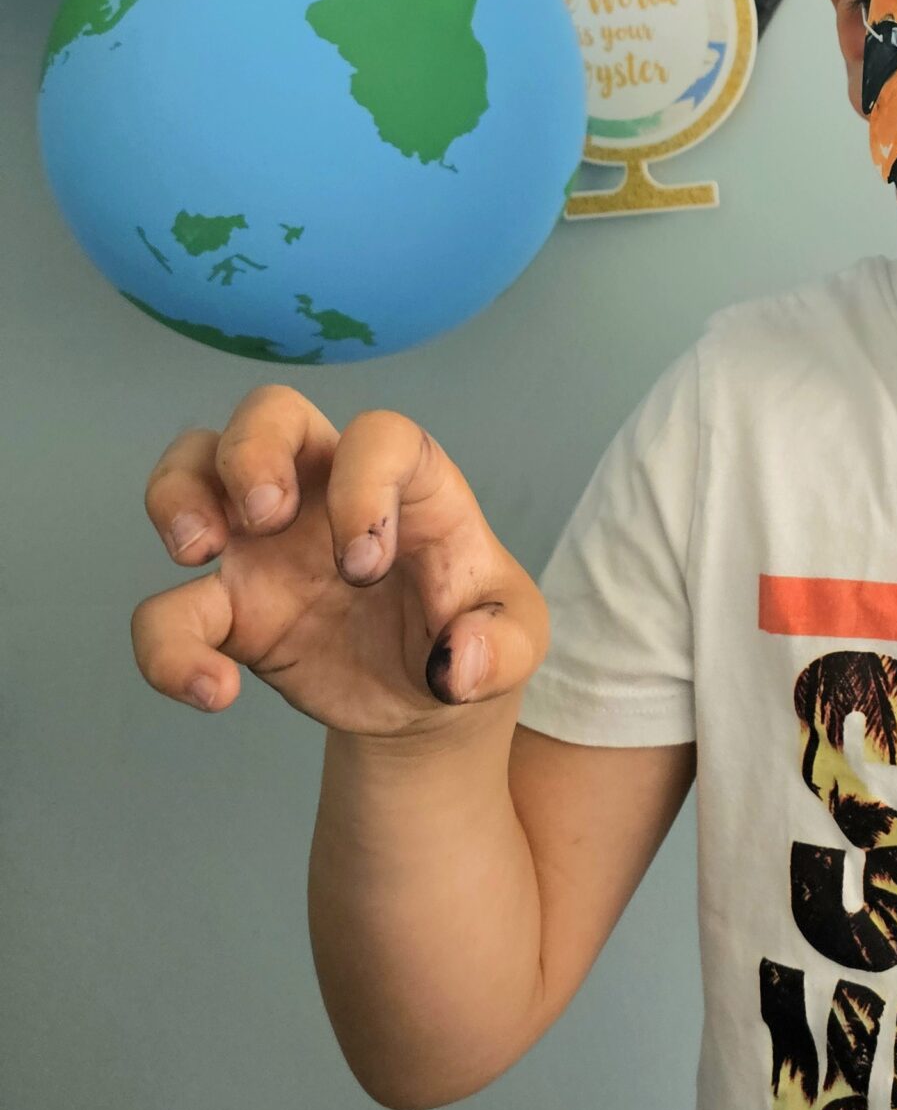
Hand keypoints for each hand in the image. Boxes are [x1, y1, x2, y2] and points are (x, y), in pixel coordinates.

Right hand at [132, 385, 548, 737]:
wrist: (427, 697)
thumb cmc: (473, 631)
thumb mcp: (516, 640)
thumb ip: (499, 647)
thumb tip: (455, 663)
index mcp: (406, 482)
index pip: (378, 435)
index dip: (365, 485)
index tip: (367, 566)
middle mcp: (326, 492)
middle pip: (269, 412)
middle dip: (251, 447)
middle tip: (266, 516)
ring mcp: (267, 543)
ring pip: (192, 469)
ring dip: (177, 495)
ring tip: (200, 554)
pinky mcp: (230, 606)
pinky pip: (167, 609)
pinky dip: (168, 647)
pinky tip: (213, 688)